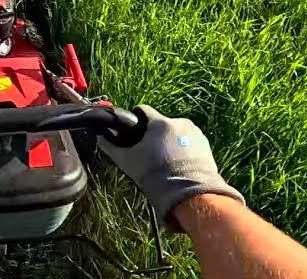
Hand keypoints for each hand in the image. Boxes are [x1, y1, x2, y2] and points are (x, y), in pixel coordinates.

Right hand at [100, 105, 244, 227]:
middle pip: (161, 124)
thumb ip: (112, 148)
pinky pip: (190, 142)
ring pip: (177, 133)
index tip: (135, 132)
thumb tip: (100, 137)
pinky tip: (181, 166)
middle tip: (152, 154)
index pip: (143, 111)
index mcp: (159, 122)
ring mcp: (195, 133)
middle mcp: (179, 122)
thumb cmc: (155, 176)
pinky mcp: (206, 145)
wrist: (189, 194)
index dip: (136, 121)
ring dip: (171, 142)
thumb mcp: (129, 162)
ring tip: (168, 163)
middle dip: (156, 135)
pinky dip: (185, 149)